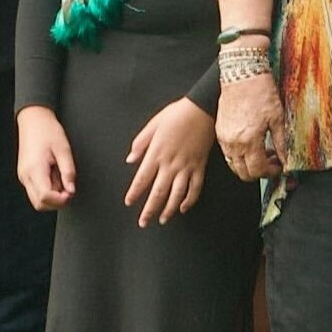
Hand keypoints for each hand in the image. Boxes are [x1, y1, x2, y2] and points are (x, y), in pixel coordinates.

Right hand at [14, 105, 77, 211]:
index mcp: (35, 169)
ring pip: (37, 200)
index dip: (60, 200)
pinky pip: (36, 190)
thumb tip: (71, 190)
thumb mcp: (64, 150)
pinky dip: (47, 189)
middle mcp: (26, 176)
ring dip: (52, 196)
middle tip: (68, 188)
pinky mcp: (25, 175)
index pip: (45, 197)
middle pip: (39, 204)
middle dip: (56, 202)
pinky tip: (53, 175)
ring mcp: (23, 176)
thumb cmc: (48, 131)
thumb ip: (68, 172)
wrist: (33, 120)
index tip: (71, 191)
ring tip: (60, 177)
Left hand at [122, 97, 214, 223]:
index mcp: (157, 153)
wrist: (203, 109)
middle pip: (158, 192)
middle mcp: (171, 163)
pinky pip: (195, 188)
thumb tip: (130, 159)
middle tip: (143, 222)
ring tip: (162, 219)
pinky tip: (183, 208)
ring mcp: (187, 166)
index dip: (135, 193)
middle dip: (149, 209)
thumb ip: (140, 143)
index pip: (142, 179)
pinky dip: (190, 200)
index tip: (129, 202)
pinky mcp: (200, 166)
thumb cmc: (177, 114)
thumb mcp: (153, 124)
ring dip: (169, 209)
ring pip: (177, 194)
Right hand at [215, 65, 279, 178]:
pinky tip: (251, 144)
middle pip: (243, 173)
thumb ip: (281, 142)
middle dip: (259, 172)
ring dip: (248, 165)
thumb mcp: (278, 118)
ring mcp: (224, 137)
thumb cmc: (260, 92)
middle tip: (272, 162)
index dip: (270, 173)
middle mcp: (233, 142)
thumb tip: (286, 158)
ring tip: (262, 152)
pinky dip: (239, 155)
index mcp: (249, 140)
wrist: (241, 74)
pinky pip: (227, 153)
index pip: (258, 170)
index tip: (278, 167)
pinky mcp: (220, 131)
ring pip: (234, 165)